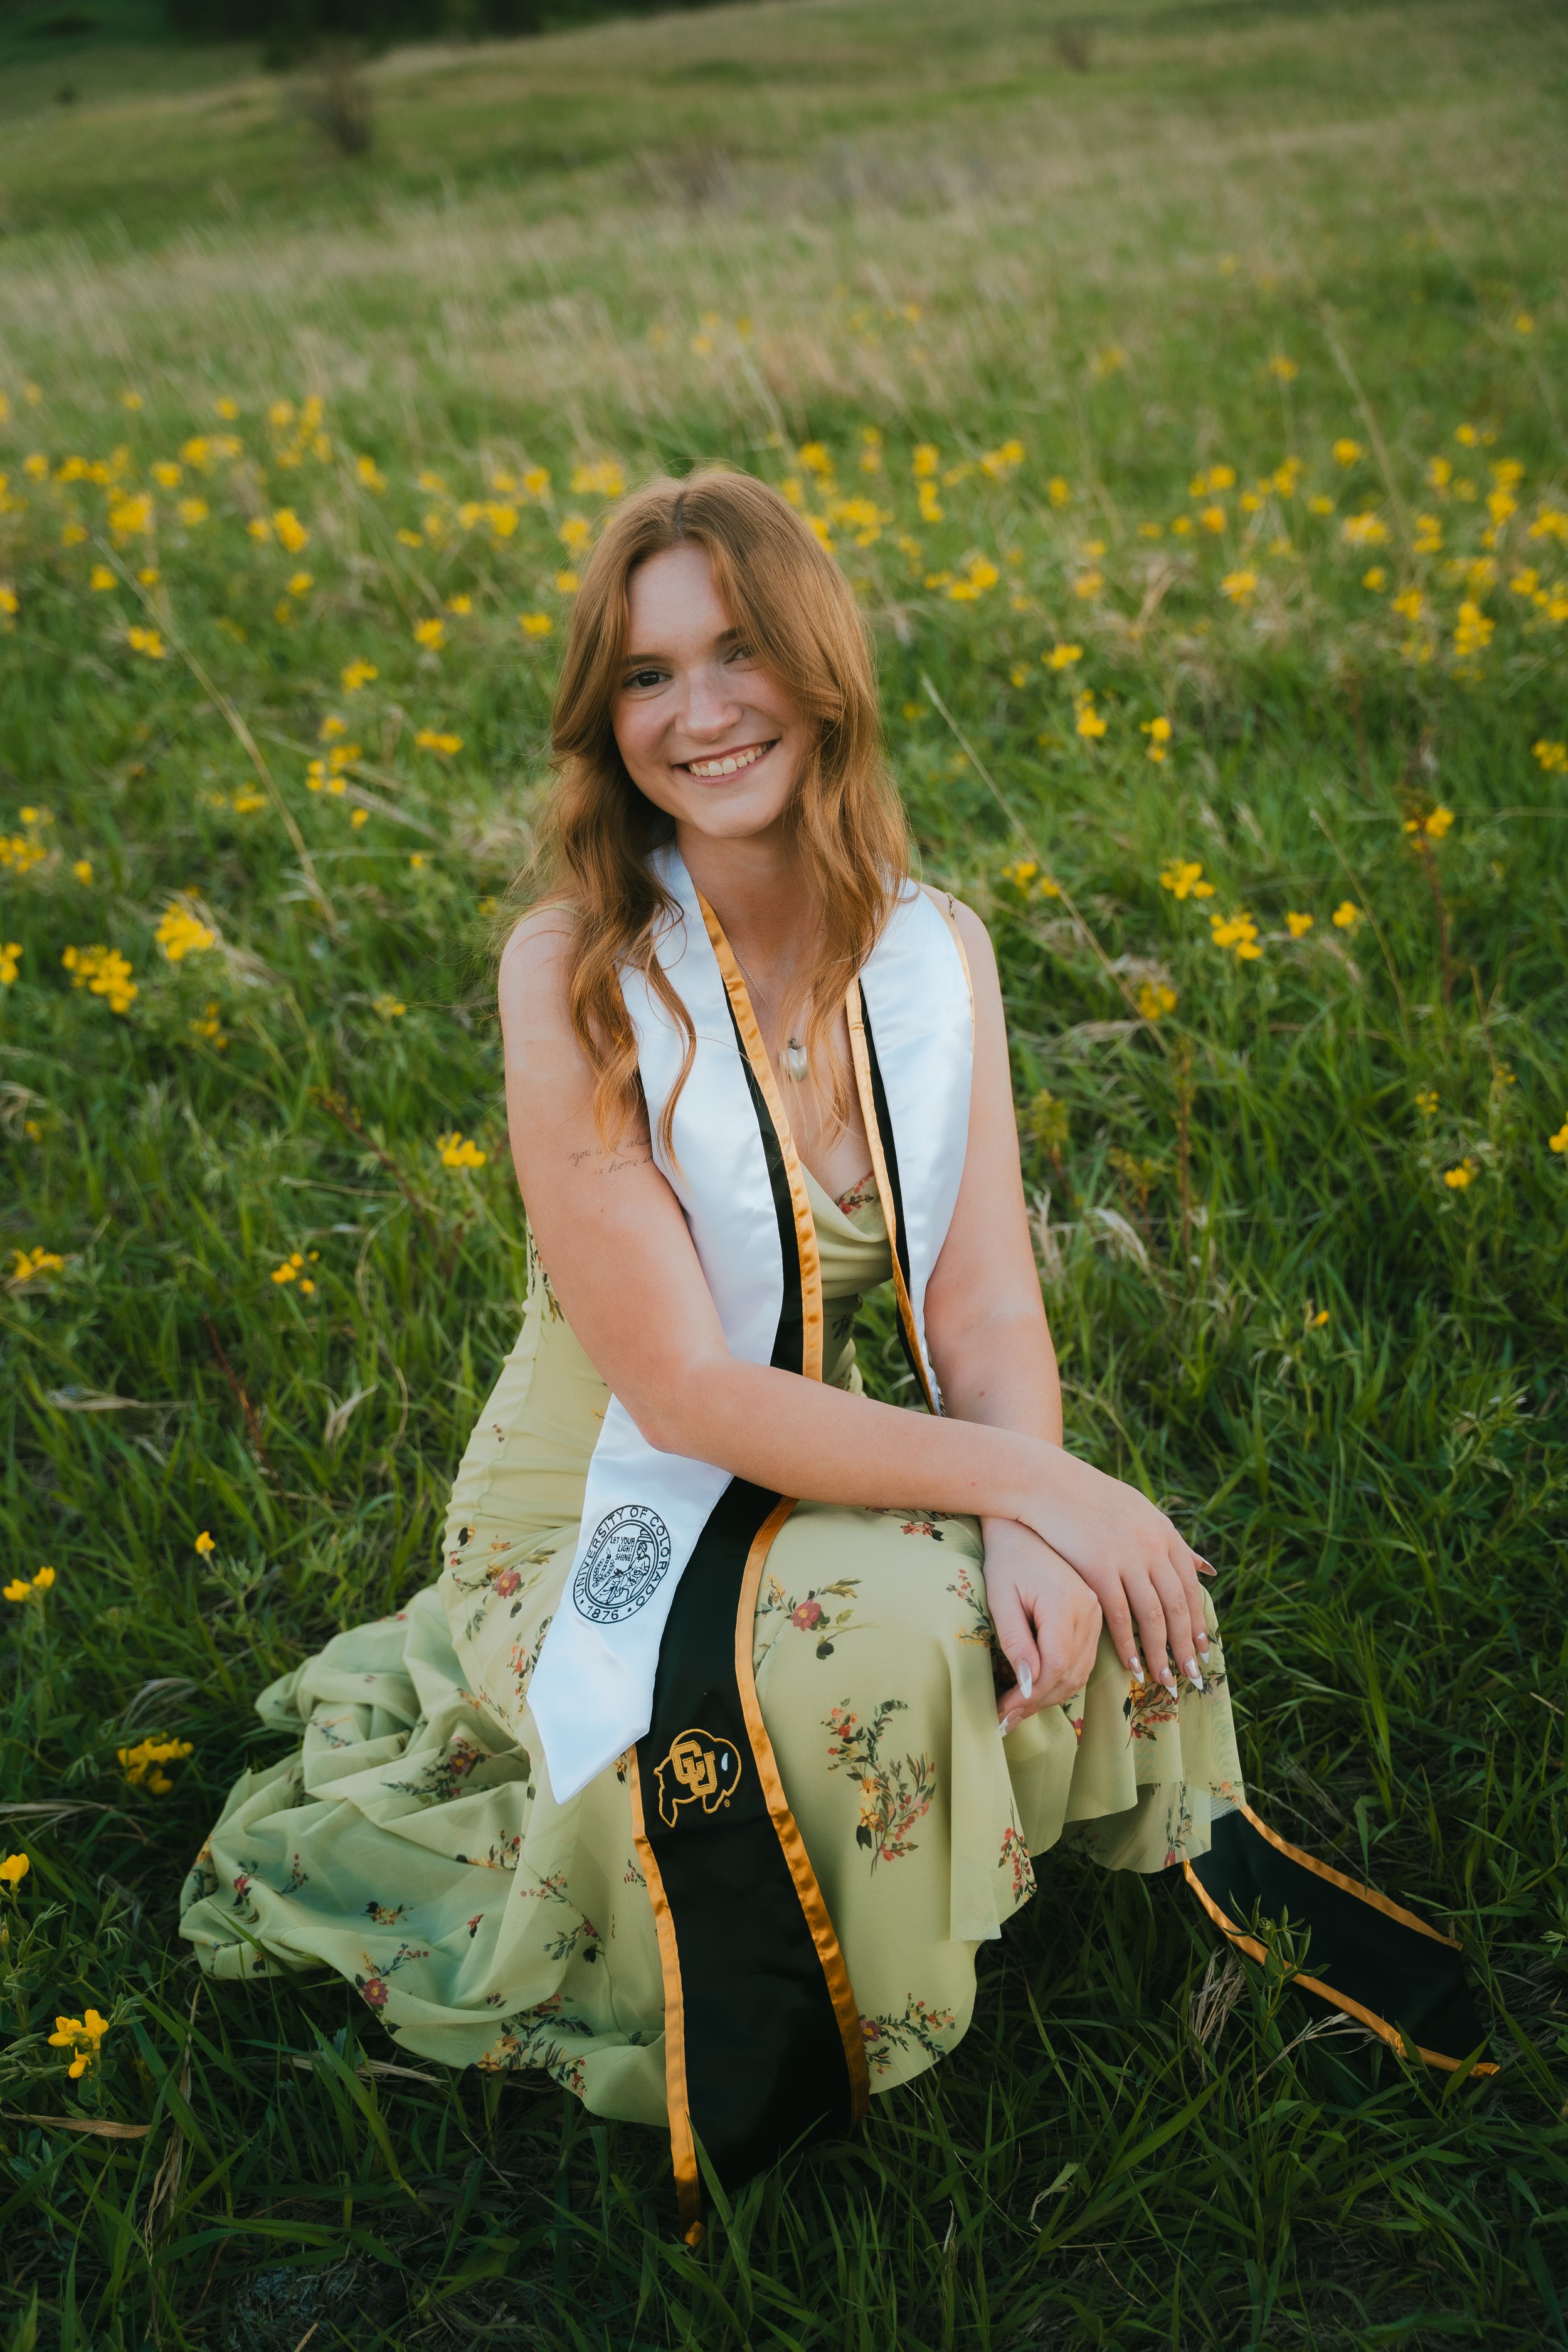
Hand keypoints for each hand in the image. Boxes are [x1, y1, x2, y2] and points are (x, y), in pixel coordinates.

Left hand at [981, 1518, 1102, 1733]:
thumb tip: (1027, 1687)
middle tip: (1004, 1720)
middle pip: (1071, 1674)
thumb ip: (1015, 1642)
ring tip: (1016, 1710)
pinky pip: (1084, 1661)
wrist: (1027, 1529)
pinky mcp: (1095, 1617)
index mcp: (1066, 1602)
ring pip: (1080, 1673)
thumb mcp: (1001, 1599)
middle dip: (1037, 1702)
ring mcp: (1097, 1614)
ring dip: (1050, 1696)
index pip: (1055, 1665)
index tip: (1001, 1711)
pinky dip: (1062, 1681)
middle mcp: (1090, 1610)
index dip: (1029, 1695)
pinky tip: (1037, 1690)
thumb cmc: (1005, 1561)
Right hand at [1021, 1454, 1213, 1697]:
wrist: (1048, 1483)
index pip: (1190, 1587)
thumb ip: (1173, 1543)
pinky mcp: (1098, 1568)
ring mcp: (1127, 1558)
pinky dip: (1127, 1644)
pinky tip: (1132, 1665)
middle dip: (1186, 1646)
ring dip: (1160, 1652)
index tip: (1203, 1649)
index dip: (1198, 1621)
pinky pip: (1119, 1616)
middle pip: (1177, 1607)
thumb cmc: (1089, 1498)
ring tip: (1164, 1679)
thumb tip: (1208, 1568)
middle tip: (1192, 1677)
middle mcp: (1152, 1546)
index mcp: (1164, 1533)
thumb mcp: (1141, 1511)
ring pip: (1152, 1617)